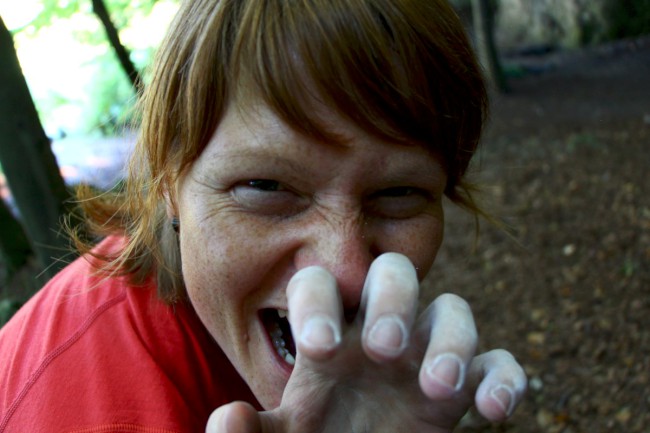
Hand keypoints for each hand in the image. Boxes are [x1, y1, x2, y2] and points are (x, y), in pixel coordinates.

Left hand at [206, 253, 526, 432]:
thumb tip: (228, 416)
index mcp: (329, 338)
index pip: (320, 284)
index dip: (319, 301)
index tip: (317, 346)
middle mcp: (379, 333)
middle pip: (394, 273)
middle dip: (393, 299)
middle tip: (382, 348)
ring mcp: (425, 355)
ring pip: (452, 309)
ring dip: (452, 338)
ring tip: (435, 387)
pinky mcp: (465, 385)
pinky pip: (497, 361)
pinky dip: (503, 377)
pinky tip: (490, 410)